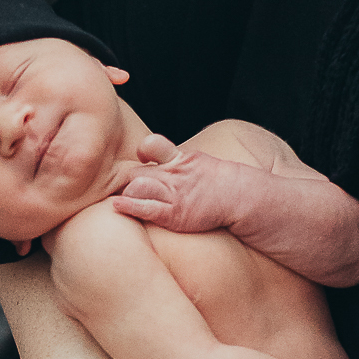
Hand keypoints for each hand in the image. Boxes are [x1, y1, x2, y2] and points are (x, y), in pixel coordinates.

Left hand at [113, 139, 242, 233]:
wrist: (240, 197)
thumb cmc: (218, 184)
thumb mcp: (199, 163)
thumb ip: (177, 162)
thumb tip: (161, 162)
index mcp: (180, 159)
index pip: (152, 145)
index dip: (142, 152)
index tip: (141, 159)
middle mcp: (173, 174)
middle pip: (136, 172)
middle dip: (126, 181)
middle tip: (121, 190)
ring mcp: (173, 193)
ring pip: (137, 186)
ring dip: (126, 193)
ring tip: (121, 200)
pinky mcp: (175, 213)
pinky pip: (146, 207)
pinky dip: (129, 206)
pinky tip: (118, 206)